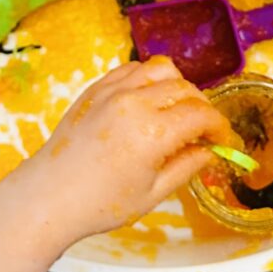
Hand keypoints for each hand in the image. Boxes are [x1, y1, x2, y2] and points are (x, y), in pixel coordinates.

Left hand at [18, 57, 231, 241]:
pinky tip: (148, 99)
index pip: (201, 115)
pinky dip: (148, 78)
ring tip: (176, 110)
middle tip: (202, 130)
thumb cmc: (101, 203)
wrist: (49, 196)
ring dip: (177, 85)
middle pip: (185, 88)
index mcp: (153, 132)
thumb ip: (186, 166)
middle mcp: (135, 102)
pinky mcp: (96, 88)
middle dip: (201, 107)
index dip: (219, 126)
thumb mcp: (153, 193)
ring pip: (160, 69)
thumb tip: (209, 152)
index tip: (222, 140)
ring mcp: (113, 90)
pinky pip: (132, 69)